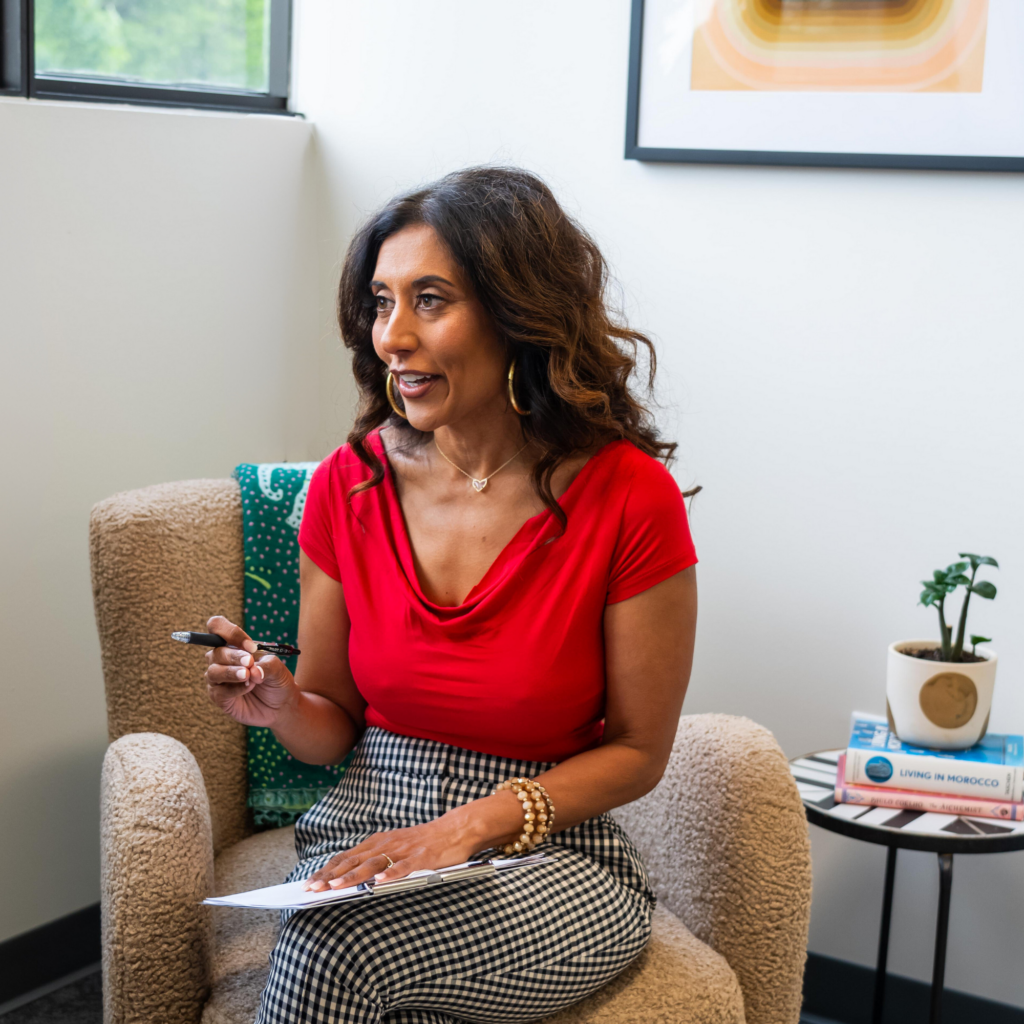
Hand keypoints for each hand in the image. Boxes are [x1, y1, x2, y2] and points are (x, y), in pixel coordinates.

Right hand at [203, 615, 297, 727]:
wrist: (282, 704)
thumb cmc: (277, 680)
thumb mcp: (278, 668)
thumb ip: (266, 665)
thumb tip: (252, 670)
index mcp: (234, 645)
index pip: (217, 627)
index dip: (229, 632)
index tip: (249, 646)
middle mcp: (222, 659)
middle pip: (215, 652)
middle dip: (233, 656)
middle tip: (249, 662)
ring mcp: (218, 679)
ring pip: (213, 671)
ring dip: (230, 672)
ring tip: (247, 675)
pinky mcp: (219, 697)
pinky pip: (219, 691)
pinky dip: (234, 689)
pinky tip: (248, 687)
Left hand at [302, 811, 490, 891]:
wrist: (454, 829)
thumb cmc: (423, 842)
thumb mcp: (394, 847)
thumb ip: (375, 859)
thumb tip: (350, 875)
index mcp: (378, 842)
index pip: (346, 857)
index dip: (327, 869)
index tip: (309, 883)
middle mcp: (387, 844)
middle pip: (354, 861)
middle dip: (331, 875)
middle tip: (312, 888)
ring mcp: (403, 851)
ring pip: (373, 864)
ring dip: (353, 876)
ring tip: (336, 886)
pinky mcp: (421, 858)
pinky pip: (404, 867)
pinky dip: (391, 874)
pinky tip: (379, 883)